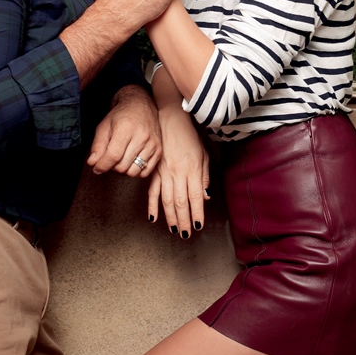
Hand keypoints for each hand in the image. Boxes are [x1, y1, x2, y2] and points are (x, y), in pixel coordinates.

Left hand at [87, 85, 160, 176]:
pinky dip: (136, 171)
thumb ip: (97, 145)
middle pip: (122, 166)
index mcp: (126, 129)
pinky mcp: (158, 150)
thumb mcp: (104, 126)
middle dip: (112, 166)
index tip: (97, 168)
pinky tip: (132, 161)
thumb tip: (93, 163)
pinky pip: (145, 172)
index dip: (102, 165)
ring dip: (124, 169)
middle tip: (110, 158)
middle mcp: (141, 137)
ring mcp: (152, 144)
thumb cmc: (121, 115)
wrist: (141, 105)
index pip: (113, 156)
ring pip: (134, 171)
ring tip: (121, 159)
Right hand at [147, 104, 210, 238]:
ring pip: (166, 200)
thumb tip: (204, 197)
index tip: (198, 226)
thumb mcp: (204, 154)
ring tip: (174, 230)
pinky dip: (151, 206)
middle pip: (180, 202)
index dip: (196, 213)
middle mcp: (178, 173)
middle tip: (185, 234)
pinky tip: (152, 217)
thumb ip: (204, 177)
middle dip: (183, 220)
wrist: (170, 120)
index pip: (195, 197)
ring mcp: (164, 173)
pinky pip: (152, 191)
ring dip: (170, 217)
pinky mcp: (154, 171)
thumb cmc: (190, 136)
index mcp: (193, 169)